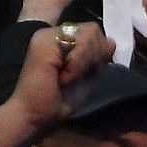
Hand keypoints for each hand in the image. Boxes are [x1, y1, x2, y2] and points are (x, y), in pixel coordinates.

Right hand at [0, 20, 115, 146]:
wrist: (34, 116)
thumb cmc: (58, 101)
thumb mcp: (86, 76)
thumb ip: (98, 57)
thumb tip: (111, 41)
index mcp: (60, 39)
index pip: (92, 31)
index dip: (98, 50)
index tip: (89, 70)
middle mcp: (52, 32)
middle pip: (93, 30)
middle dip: (93, 56)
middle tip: (76, 76)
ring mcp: (47, 35)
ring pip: (89, 36)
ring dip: (84, 62)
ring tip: (67, 77)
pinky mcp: (45, 43)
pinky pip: (78, 47)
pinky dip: (77, 66)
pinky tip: (62, 78)